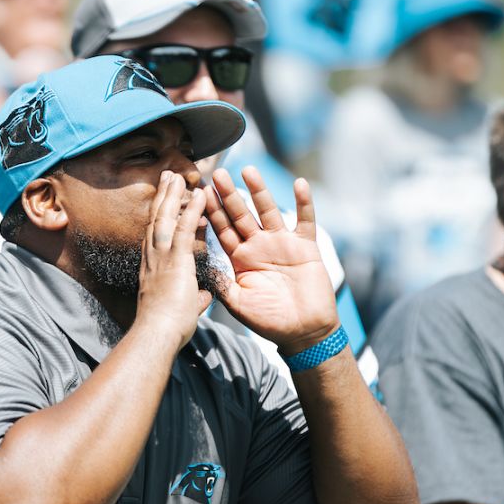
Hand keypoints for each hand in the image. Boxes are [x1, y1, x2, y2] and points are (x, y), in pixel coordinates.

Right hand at [134, 171, 212, 348]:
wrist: (157, 334)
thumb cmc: (167, 328)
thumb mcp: (185, 307)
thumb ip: (194, 296)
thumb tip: (203, 296)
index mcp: (153, 268)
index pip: (158, 236)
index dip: (163, 216)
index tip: (166, 201)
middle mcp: (153, 258)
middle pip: (156, 220)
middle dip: (162, 197)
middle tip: (166, 178)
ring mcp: (161, 257)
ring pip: (165, 218)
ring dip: (172, 195)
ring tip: (176, 176)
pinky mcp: (175, 259)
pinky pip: (185, 228)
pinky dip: (191, 209)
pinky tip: (199, 194)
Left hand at [205, 167, 337, 353]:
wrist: (303, 332)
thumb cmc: (269, 320)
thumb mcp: (238, 303)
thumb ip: (221, 285)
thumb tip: (200, 268)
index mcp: (240, 258)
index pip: (222, 229)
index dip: (211, 212)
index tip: (198, 194)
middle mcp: (259, 245)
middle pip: (241, 214)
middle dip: (229, 195)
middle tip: (216, 174)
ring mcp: (282, 243)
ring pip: (268, 210)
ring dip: (259, 191)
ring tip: (248, 170)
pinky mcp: (305, 246)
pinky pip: (305, 220)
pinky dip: (304, 202)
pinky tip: (299, 184)